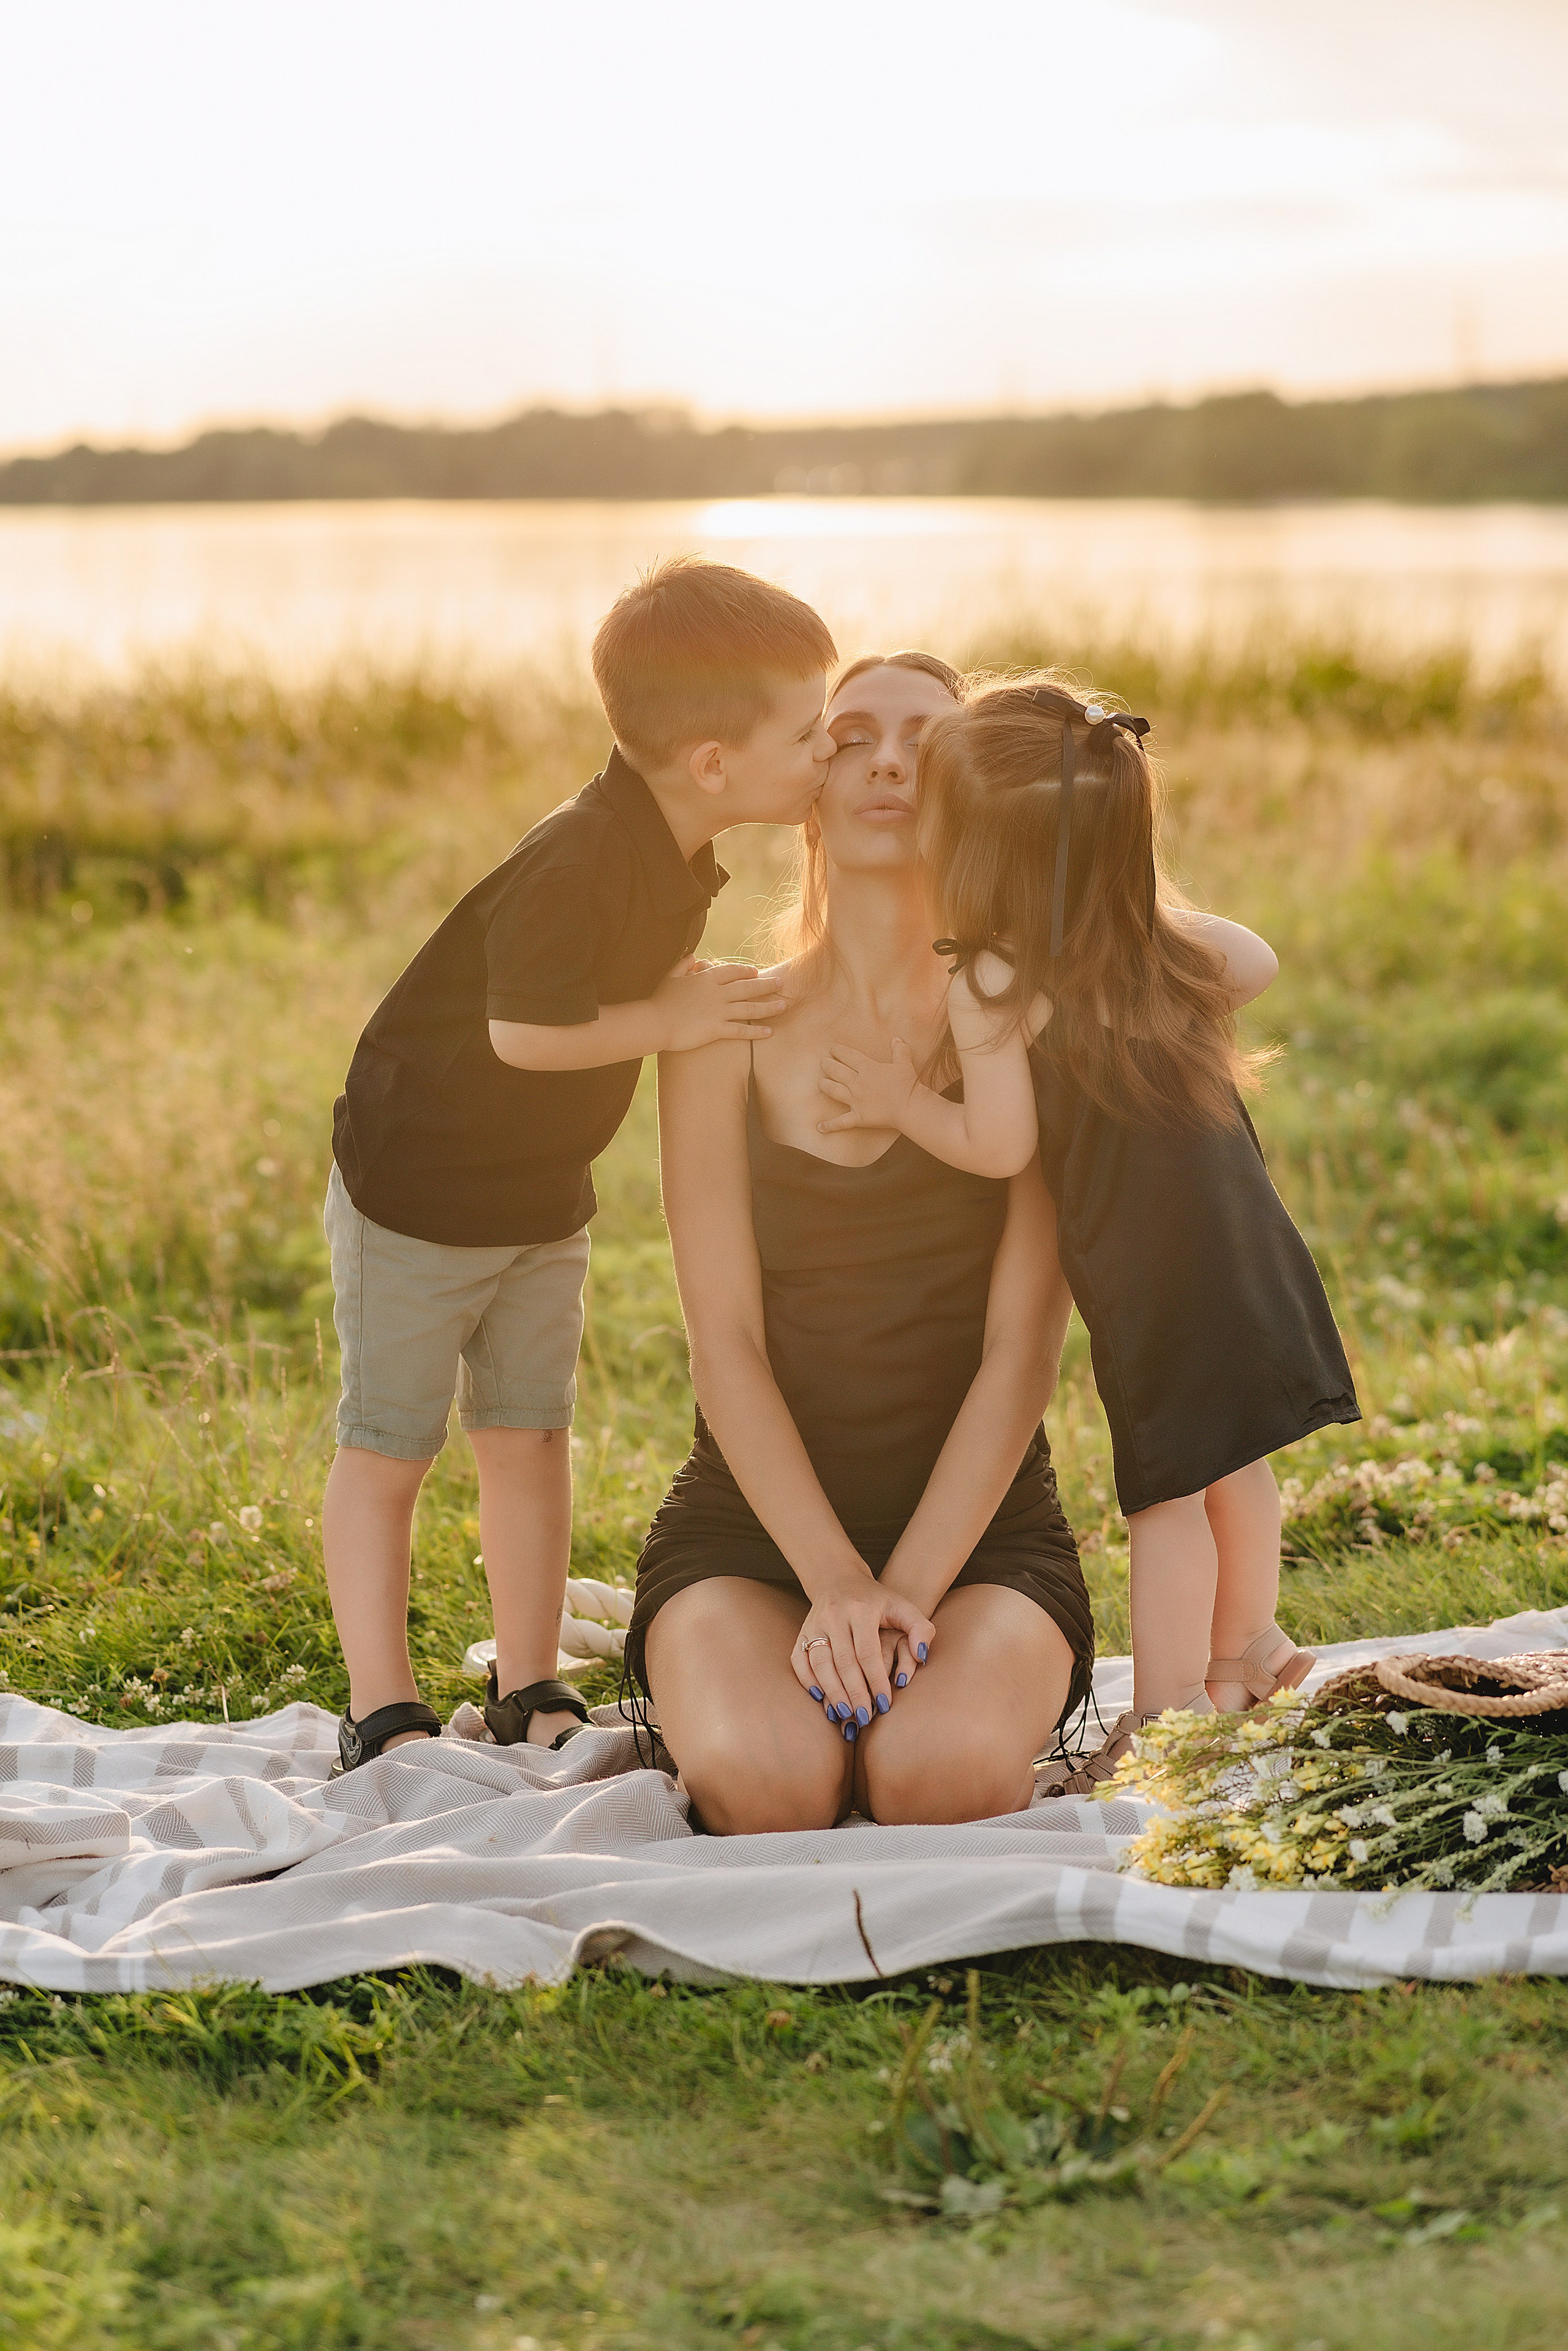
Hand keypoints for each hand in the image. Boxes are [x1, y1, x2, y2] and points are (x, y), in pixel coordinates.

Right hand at [654, 958, 787, 1052]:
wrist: (654, 1022)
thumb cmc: (659, 999)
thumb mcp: (671, 977)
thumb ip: (683, 964)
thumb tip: (692, 956)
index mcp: (707, 978)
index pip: (733, 971)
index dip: (747, 971)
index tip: (757, 972)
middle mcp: (717, 992)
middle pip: (748, 987)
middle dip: (767, 985)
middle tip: (782, 984)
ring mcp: (718, 1011)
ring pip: (750, 1007)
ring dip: (769, 1007)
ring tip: (784, 1006)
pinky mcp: (717, 1029)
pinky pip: (741, 1030)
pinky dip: (757, 1032)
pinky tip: (770, 1032)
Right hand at [789, 1576, 935, 1735]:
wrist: (840, 1579)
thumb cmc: (877, 1600)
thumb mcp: (903, 1606)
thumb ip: (921, 1629)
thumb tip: (922, 1657)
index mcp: (861, 1610)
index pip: (867, 1652)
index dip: (876, 1680)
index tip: (885, 1704)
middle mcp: (835, 1616)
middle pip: (843, 1662)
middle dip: (855, 1693)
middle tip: (866, 1717)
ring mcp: (815, 1624)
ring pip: (820, 1663)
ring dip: (833, 1692)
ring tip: (846, 1714)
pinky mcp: (802, 1632)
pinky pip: (799, 1660)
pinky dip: (808, 1681)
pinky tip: (822, 1698)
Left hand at [817, 1038, 917, 1135]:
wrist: (908, 1106)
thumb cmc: (906, 1084)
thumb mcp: (904, 1063)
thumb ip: (899, 1050)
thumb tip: (896, 1039)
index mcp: (867, 1068)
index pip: (848, 1056)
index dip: (839, 1051)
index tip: (832, 1048)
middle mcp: (857, 1083)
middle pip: (836, 1071)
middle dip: (827, 1065)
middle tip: (822, 1062)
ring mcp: (856, 1101)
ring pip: (834, 1091)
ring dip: (825, 1086)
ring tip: (820, 1083)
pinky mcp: (858, 1117)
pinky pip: (840, 1122)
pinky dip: (829, 1125)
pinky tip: (819, 1127)